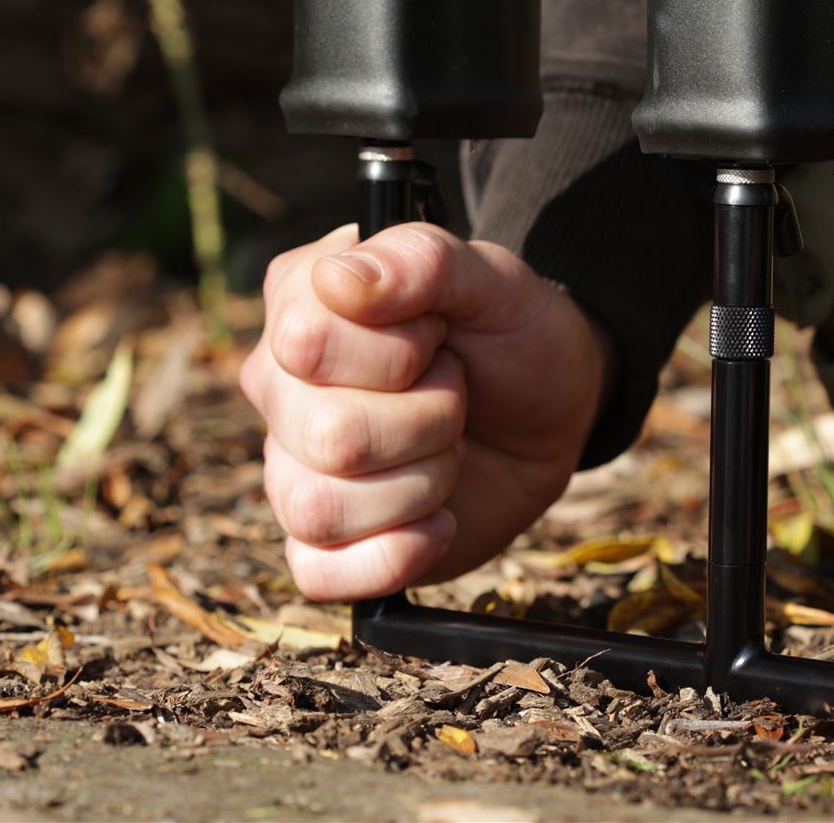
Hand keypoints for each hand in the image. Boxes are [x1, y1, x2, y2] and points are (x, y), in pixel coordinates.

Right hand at [240, 224, 614, 600]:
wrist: (553, 408)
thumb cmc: (511, 334)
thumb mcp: (494, 279)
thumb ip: (423, 260)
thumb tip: (338, 277)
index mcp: (301, 305)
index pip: (308, 342)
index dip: (401, 348)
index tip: (441, 334)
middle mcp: (280, 387)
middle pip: (327, 435)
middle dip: (429, 419)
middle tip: (457, 394)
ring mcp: (293, 466)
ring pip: (318, 507)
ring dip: (420, 483)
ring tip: (450, 448)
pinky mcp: (324, 541)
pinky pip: (317, 574)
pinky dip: (394, 556)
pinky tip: (439, 521)